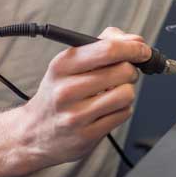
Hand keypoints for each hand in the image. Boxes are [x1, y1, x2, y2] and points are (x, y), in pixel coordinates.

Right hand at [17, 26, 149, 169]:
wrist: (33, 132)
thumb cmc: (58, 93)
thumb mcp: (69, 64)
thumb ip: (103, 45)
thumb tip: (135, 40)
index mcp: (62, 65)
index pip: (108, 49)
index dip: (133, 47)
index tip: (142, 49)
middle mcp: (66, 90)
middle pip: (122, 71)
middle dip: (130, 70)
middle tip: (123, 73)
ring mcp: (76, 115)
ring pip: (126, 94)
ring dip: (127, 91)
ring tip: (113, 93)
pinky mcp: (86, 136)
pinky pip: (123, 114)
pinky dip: (122, 109)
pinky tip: (107, 109)